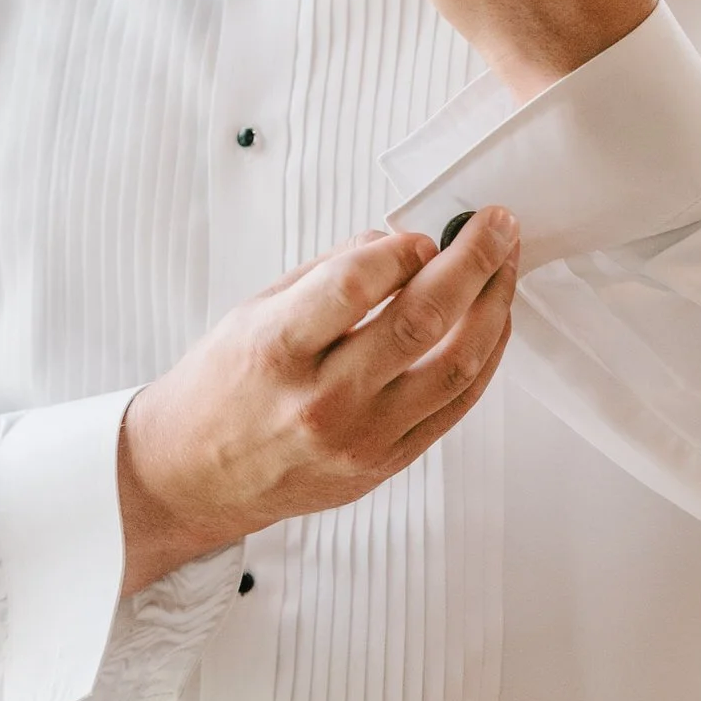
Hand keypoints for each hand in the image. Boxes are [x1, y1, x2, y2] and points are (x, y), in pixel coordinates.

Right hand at [116, 213, 519, 593]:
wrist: (195, 475)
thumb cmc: (220, 389)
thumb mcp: (253, 310)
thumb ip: (328, 273)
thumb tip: (393, 240)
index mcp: (278, 351)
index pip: (356, 286)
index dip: (402, 248)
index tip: (422, 231)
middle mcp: (323, 400)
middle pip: (421, 321)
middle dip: (471, 261)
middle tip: (495, 225)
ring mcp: (361, 439)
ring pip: (454, 367)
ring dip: (493, 307)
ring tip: (505, 266)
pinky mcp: (385, 464)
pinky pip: (455, 407)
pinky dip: (484, 358)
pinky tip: (491, 322)